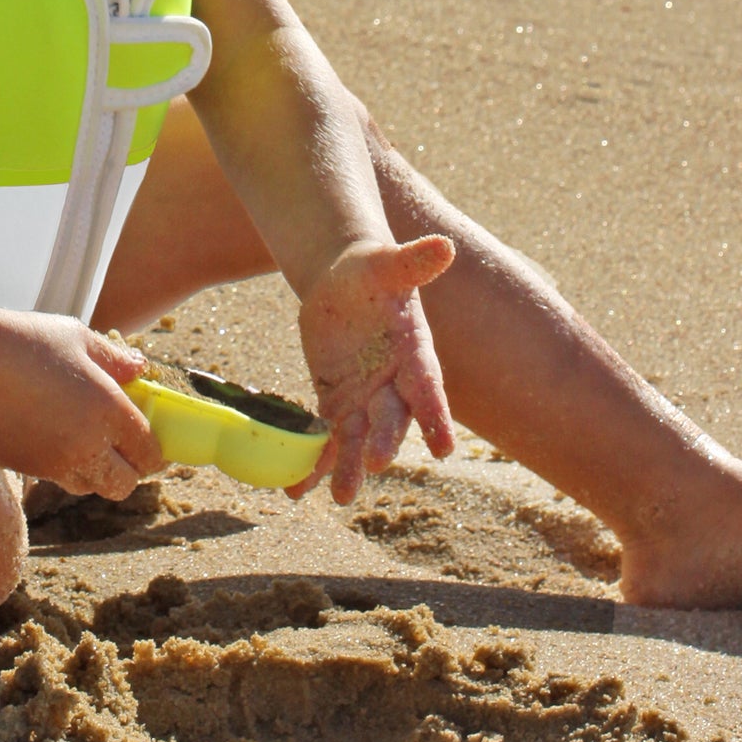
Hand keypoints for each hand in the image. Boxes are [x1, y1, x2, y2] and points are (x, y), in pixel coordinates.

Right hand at [0, 308, 162, 499]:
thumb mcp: (79, 338)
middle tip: (126, 443)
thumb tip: (141, 369)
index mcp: (107, 410)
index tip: (153, 437)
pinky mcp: (26, 467)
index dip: (156, 448)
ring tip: (90, 437)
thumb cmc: (26, 341)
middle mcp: (85, 446)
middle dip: (132, 468)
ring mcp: (53, 463)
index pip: (148, 450)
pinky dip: (68, 466)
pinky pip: (59, 478)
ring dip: (99, 471)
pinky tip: (56, 433)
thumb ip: (116, 358)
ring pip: (91, 486)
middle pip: (125, 483)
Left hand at [293, 235, 456, 503]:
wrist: (345, 282)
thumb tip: (444, 245)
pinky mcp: (336, 403)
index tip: (445, 449)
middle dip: (385, 440)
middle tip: (377, 461)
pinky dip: (313, 463)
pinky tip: (296, 490)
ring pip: (358, 438)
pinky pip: (326, 437)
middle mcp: (392, 385)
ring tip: (339, 496)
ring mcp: (364, 398)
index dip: (437, 418)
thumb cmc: (371, 270)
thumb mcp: (385, 263)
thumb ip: (412, 261)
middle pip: (392, 419)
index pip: (429, 390)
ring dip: (349, 466)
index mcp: (414, 354)